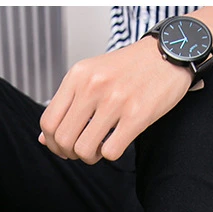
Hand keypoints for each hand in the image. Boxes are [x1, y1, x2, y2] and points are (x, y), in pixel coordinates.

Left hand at [38, 37, 192, 163]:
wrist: (169, 52)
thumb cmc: (129, 68)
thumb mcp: (91, 76)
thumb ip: (67, 105)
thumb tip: (43, 140)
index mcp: (78, 76)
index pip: (48, 122)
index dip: (51, 143)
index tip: (62, 146)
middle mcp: (93, 86)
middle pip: (62, 140)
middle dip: (69, 153)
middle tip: (82, 148)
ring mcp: (115, 100)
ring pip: (84, 150)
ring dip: (90, 157)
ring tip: (100, 146)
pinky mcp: (137, 115)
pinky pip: (110, 152)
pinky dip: (110, 155)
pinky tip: (116, 141)